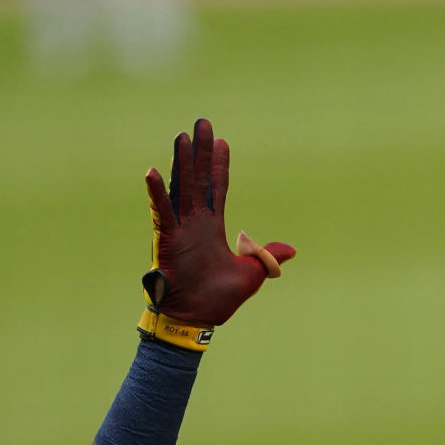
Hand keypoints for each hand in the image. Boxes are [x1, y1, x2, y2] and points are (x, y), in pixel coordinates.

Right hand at [143, 118, 294, 324]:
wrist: (196, 321)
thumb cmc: (218, 300)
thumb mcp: (251, 275)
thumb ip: (267, 256)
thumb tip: (292, 250)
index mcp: (213, 228)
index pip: (217, 189)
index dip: (219, 166)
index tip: (222, 142)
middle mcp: (195, 223)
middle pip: (198, 180)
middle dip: (200, 152)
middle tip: (202, 124)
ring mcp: (180, 229)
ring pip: (181, 189)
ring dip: (181, 163)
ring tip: (182, 137)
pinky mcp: (166, 240)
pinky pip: (161, 212)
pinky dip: (156, 193)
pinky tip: (152, 171)